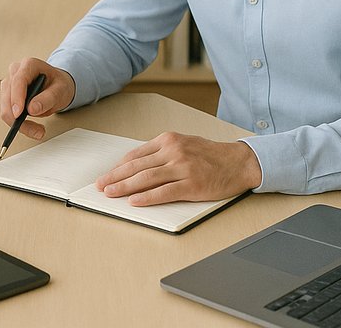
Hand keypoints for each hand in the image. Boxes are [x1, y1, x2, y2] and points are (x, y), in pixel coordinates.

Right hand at [0, 57, 75, 140]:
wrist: (57, 87)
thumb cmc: (58, 84)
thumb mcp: (60, 90)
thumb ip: (48, 98)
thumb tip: (32, 109)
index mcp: (29, 65)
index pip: (18, 81)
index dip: (17, 98)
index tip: (19, 114)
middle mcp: (16, 72)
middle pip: (8, 96)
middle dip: (18, 117)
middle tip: (35, 131)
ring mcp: (10, 83)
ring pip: (5, 107)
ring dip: (18, 123)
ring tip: (36, 130)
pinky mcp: (8, 95)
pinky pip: (7, 111)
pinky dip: (17, 122)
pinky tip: (30, 126)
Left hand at [95, 132, 261, 205]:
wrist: (239, 162)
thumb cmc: (210, 155)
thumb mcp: (183, 144)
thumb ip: (161, 152)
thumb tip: (136, 166)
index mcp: (168, 140)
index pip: (136, 155)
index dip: (118, 167)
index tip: (107, 175)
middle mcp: (173, 151)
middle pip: (136, 166)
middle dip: (115, 177)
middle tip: (101, 186)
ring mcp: (183, 168)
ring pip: (146, 179)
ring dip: (124, 187)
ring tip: (111, 194)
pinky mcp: (192, 184)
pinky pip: (164, 192)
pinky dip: (147, 197)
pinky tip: (135, 202)